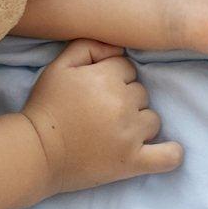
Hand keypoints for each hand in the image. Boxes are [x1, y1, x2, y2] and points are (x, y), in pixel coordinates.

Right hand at [22, 39, 182, 196]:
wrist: (36, 152)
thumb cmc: (46, 106)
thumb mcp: (58, 66)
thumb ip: (88, 46)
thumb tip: (119, 47)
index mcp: (106, 78)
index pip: (128, 68)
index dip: (112, 77)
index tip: (95, 91)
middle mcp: (122, 104)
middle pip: (141, 93)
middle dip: (125, 99)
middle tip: (100, 112)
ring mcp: (130, 135)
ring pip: (152, 120)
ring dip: (139, 123)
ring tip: (114, 131)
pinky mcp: (132, 162)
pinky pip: (168, 157)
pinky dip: (171, 153)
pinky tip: (166, 149)